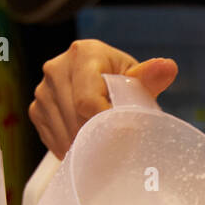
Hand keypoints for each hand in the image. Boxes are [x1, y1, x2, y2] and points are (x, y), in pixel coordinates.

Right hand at [29, 39, 177, 158]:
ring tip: (105, 148)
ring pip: (64, 133)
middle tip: (117, 149)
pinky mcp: (36, 110)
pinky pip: (53, 140)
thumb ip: (149, 78)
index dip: (105, 124)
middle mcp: (56, 68)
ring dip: (85, 147)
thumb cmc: (123, 82)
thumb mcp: (137, 79)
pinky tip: (88, 146)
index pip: (87, 101)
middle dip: (97, 138)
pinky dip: (72, 150)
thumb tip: (168, 67)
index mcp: (83, 54)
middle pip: (74, 119)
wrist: (101, 84)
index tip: (123, 135)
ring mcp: (43, 90)